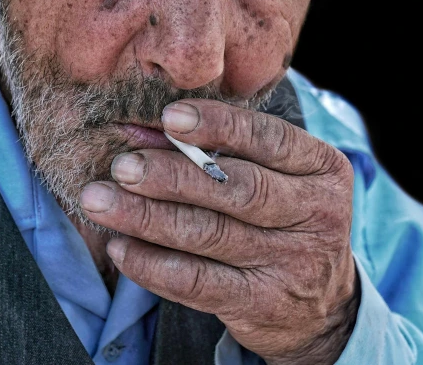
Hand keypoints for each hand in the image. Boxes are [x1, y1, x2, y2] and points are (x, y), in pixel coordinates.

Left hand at [80, 100, 359, 364]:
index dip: (218, 124)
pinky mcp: (262, 304)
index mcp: (321, 168)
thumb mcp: (267, 173)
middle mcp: (316, 214)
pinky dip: (152, 264)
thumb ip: (210, 147)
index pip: (269, 138)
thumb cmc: (280, 215)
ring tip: (101, 200)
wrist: (320, 305)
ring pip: (209, 233)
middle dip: (173, 175)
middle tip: (123, 166)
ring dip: (147, 216)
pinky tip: (120, 247)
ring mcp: (292, 262)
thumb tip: (137, 129)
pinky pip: (197, 282)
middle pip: (237, 188)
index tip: (169, 117)